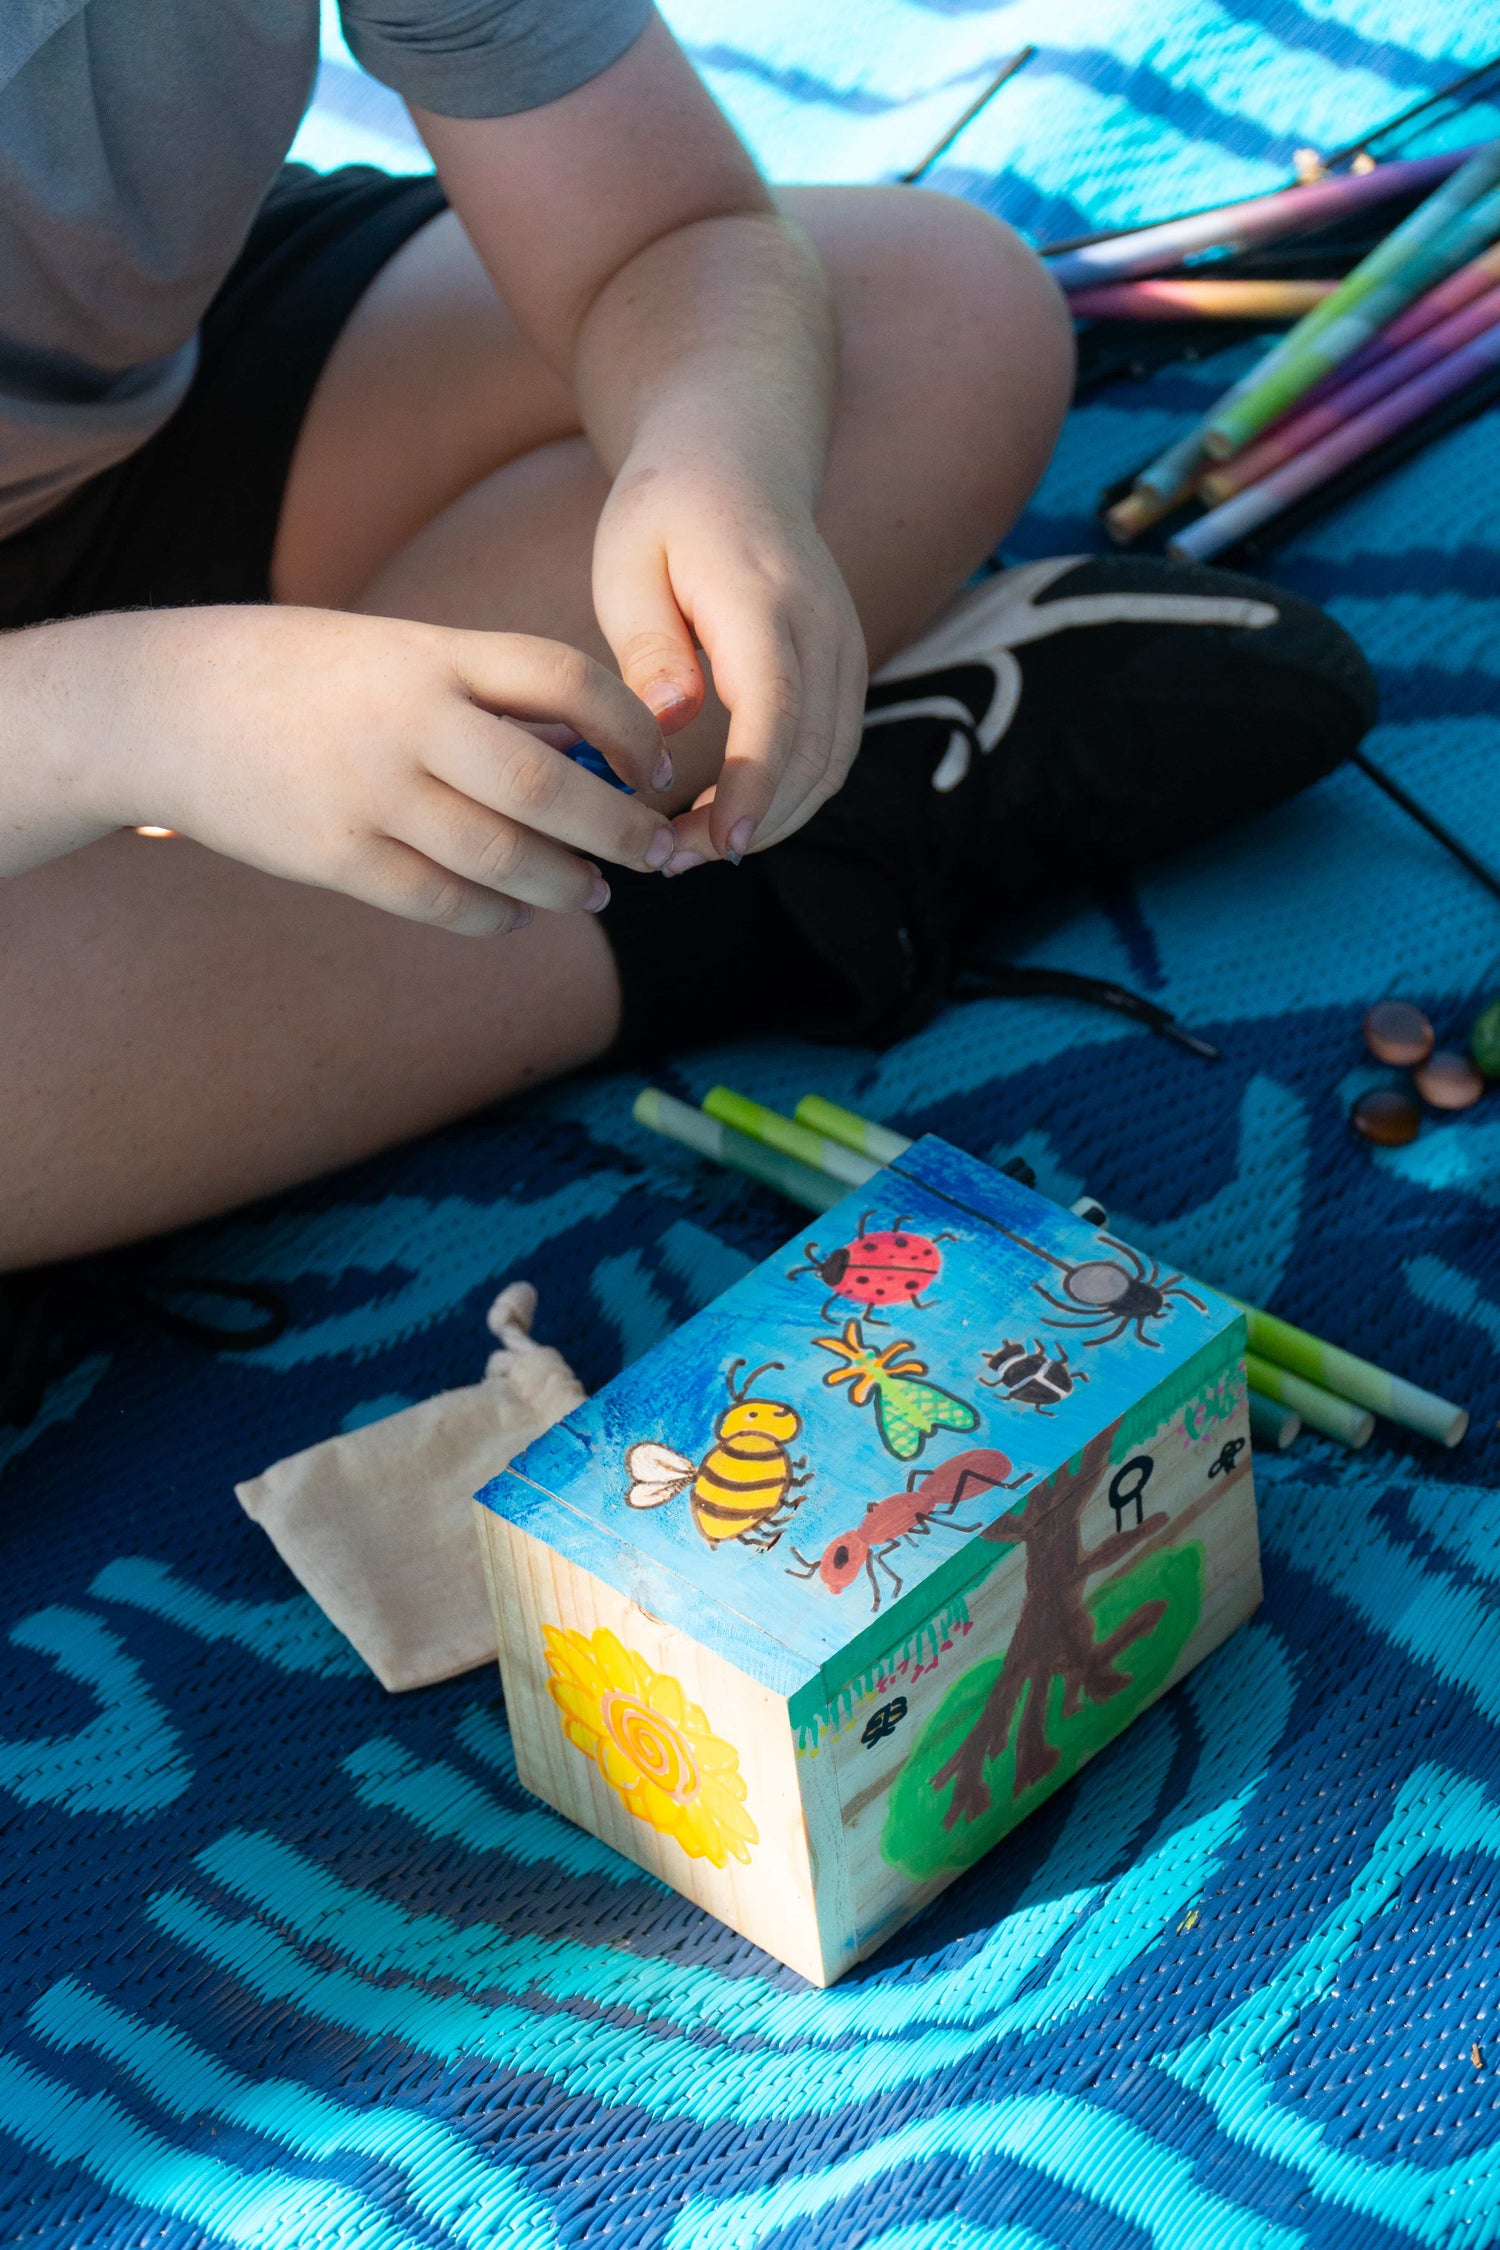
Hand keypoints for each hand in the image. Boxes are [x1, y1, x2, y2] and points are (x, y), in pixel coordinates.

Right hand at [0, 605, 676, 933]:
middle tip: (657, 851)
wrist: (160, 705)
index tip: (656, 765)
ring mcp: (369, 791)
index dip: (630, 728)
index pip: (564, 679)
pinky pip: (442, 903)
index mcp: (430, 652)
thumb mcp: (390, 651)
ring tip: (596, 892)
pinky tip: (514, 916)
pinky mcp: (335, 855)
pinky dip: (495, 918)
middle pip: (550, 784)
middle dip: (621, 828)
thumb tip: (588, 749)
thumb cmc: (298, 677)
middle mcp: (407, 718)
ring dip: (566, 885)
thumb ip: (480, 693)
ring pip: (504, 857)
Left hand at [592, 460, 867, 862]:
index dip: (754, 786)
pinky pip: (832, 751)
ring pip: (830, 763)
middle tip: (670, 861)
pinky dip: (789, 798)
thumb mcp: (626, 561)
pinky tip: (731, 818)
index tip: (721, 845)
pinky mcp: (846, 668)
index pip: (775, 708)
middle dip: (751, 824)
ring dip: (772, 821)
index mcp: (762, 599)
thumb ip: (649, 644)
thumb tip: (672, 719)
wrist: (738, 457)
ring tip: (692, 849)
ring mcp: (846, 649)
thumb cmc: (665, 512)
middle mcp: (823, 626)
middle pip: (811, 752)